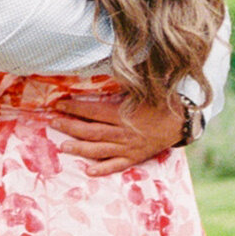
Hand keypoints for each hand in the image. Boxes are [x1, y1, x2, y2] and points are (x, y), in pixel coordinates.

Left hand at [48, 89, 186, 169]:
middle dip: (70, 127)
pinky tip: (89, 171)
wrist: (181, 122)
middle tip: (53, 124)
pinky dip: (103, 169)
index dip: (74, 108)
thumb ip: (125, 81)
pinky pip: (117, 166)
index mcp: (123, 114)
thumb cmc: (160, 102)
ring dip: (80, 149)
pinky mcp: (135, 158)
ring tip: (63, 147)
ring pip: (100, 150)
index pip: (93, 111)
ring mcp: (128, 147)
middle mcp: (123, 132)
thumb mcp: (142, 88)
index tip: (58, 104)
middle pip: (92, 132)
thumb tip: (112, 64)